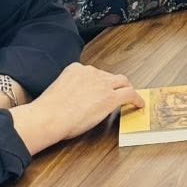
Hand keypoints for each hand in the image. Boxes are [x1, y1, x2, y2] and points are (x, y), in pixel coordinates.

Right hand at [10, 63, 142, 155]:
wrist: (49, 117)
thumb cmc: (47, 111)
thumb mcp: (57, 92)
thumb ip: (68, 91)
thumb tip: (72, 101)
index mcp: (75, 69)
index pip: (93, 73)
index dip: (99, 82)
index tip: (100, 89)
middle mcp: (91, 72)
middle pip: (109, 76)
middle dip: (114, 84)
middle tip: (118, 92)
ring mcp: (102, 84)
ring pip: (122, 82)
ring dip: (126, 89)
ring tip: (130, 97)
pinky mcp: (111, 97)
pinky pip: (130, 94)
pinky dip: (136, 99)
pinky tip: (139, 104)